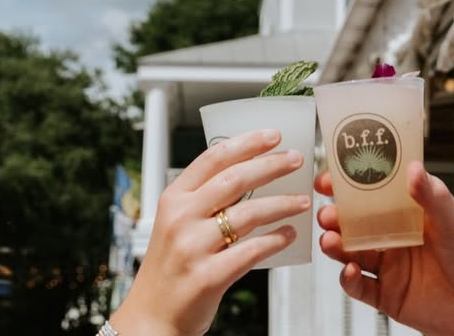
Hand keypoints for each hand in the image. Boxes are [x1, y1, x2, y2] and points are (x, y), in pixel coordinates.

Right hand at [112, 128, 310, 335]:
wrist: (151, 318)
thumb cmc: (169, 268)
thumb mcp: (175, 223)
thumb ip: (203, 199)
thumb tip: (250, 174)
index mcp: (173, 197)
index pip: (213, 158)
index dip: (246, 143)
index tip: (273, 135)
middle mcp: (181, 217)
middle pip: (234, 179)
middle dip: (271, 165)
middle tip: (296, 159)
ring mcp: (193, 247)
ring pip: (248, 213)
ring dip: (281, 204)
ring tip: (302, 201)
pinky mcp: (208, 276)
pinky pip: (251, 251)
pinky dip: (274, 241)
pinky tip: (288, 235)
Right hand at [317, 164, 453, 335]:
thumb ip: (432, 196)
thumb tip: (413, 168)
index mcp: (408, 213)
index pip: (371, 194)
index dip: (349, 186)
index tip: (330, 179)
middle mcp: (395, 238)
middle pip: (355, 224)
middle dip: (336, 216)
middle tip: (327, 212)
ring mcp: (391, 267)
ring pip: (352, 253)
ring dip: (337, 245)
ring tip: (331, 240)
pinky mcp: (389, 297)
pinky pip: (360, 288)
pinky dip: (348, 280)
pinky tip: (348, 271)